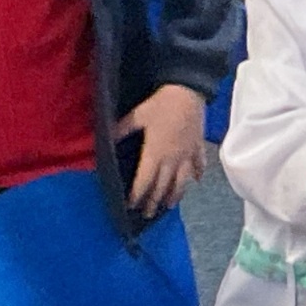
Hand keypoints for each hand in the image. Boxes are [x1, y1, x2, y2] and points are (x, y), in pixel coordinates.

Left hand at [115, 84, 206, 216]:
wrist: (189, 91)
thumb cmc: (161, 103)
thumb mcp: (137, 115)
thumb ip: (122, 129)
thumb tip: (107, 139)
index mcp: (155, 153)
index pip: (144, 180)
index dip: (137, 195)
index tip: (131, 205)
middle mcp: (172, 159)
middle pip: (163, 186)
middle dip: (154, 201)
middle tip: (147, 214)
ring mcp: (187, 154)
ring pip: (182, 181)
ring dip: (175, 195)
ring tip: (169, 205)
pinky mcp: (198, 147)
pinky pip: (198, 164)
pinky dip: (197, 174)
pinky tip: (197, 181)